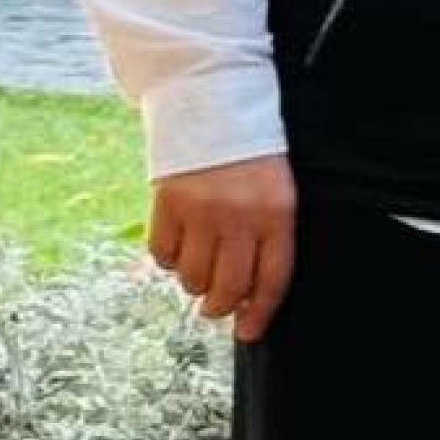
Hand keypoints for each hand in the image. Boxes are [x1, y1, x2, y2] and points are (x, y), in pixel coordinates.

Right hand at [149, 154, 296, 341]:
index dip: (260, 313)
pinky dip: (166, 261)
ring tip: (197, 274)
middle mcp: (240, 217)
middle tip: (216, 309)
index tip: (249, 332)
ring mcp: (202, 211)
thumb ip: (269, 235)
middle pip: (230, 286)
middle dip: (221, 307)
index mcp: (277, 215)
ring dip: (194, 285)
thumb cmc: (252, 156)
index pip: (273, 279)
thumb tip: (251, 290)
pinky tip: (176, 251)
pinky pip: (162, 253)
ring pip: (193, 276)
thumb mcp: (278, 192)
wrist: (213, 107)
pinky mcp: (168, 203)